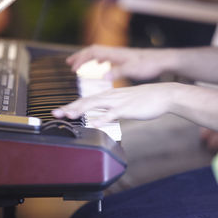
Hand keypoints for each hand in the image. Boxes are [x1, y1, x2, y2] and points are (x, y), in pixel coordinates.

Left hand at [52, 83, 175, 126]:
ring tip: (68, 116)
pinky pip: (113, 114)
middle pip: (85, 101)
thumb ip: (110, 109)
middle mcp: (110, 96)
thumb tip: (99, 116)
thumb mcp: (123, 103)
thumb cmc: (144, 100)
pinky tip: (93, 123)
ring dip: (80, 110)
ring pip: (95, 105)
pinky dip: (102, 118)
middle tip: (55, 113)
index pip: (85, 100)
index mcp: (108, 95)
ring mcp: (118, 102)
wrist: (162, 95)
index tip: (59, 111)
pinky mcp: (127, 108)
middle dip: (69, 107)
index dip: (72, 105)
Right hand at [67, 45, 174, 80]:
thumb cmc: (148, 64)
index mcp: (114, 54)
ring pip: (98, 53)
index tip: (73, 68)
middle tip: (69, 63)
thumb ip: (117, 72)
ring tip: (79, 64)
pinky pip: (105, 56)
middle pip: (92, 51)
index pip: (92, 53)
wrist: (161, 60)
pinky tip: (99, 65)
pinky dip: (97, 60)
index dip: (81, 59)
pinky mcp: (123, 58)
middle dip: (79, 57)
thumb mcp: (133, 70)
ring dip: (87, 58)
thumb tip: (103, 75)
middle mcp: (115, 52)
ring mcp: (118, 55)